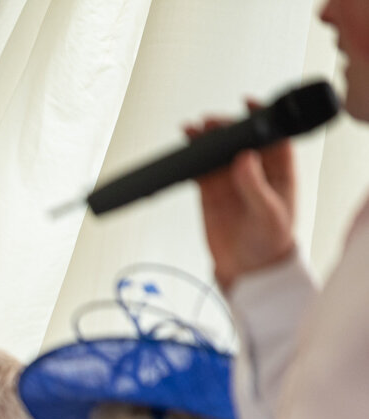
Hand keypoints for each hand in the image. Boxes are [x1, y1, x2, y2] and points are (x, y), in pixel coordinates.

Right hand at [187, 106, 296, 289]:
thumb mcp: (269, 214)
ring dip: (205, 141)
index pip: (272, 135)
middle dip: (225, 127)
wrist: (247, 269)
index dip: (263, 116)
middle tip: (210, 123)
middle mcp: (254, 172)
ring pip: (217, 152)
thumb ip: (256, 186)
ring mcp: (231, 181)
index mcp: (278, 171)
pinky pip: (199, 170)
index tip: (248, 104)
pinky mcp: (211, 193)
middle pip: (239, 139)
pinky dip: (191, 161)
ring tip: (191, 131)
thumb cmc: (269, 243)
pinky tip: (184, 152)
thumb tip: (245, 157)